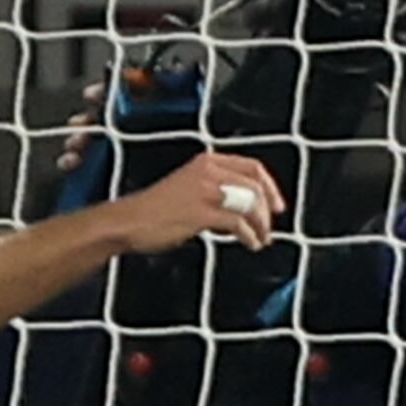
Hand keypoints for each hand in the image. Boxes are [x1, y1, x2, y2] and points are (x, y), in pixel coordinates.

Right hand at [116, 150, 281, 253]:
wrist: (128, 221)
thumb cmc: (153, 210)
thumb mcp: (188, 186)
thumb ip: (214, 189)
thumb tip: (243, 206)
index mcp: (206, 162)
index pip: (252, 167)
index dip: (270, 187)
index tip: (277, 205)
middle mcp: (208, 172)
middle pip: (255, 186)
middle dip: (267, 211)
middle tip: (269, 227)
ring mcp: (205, 191)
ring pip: (249, 204)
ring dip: (260, 225)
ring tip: (260, 239)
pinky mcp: (200, 212)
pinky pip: (237, 223)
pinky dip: (248, 235)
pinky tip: (248, 243)